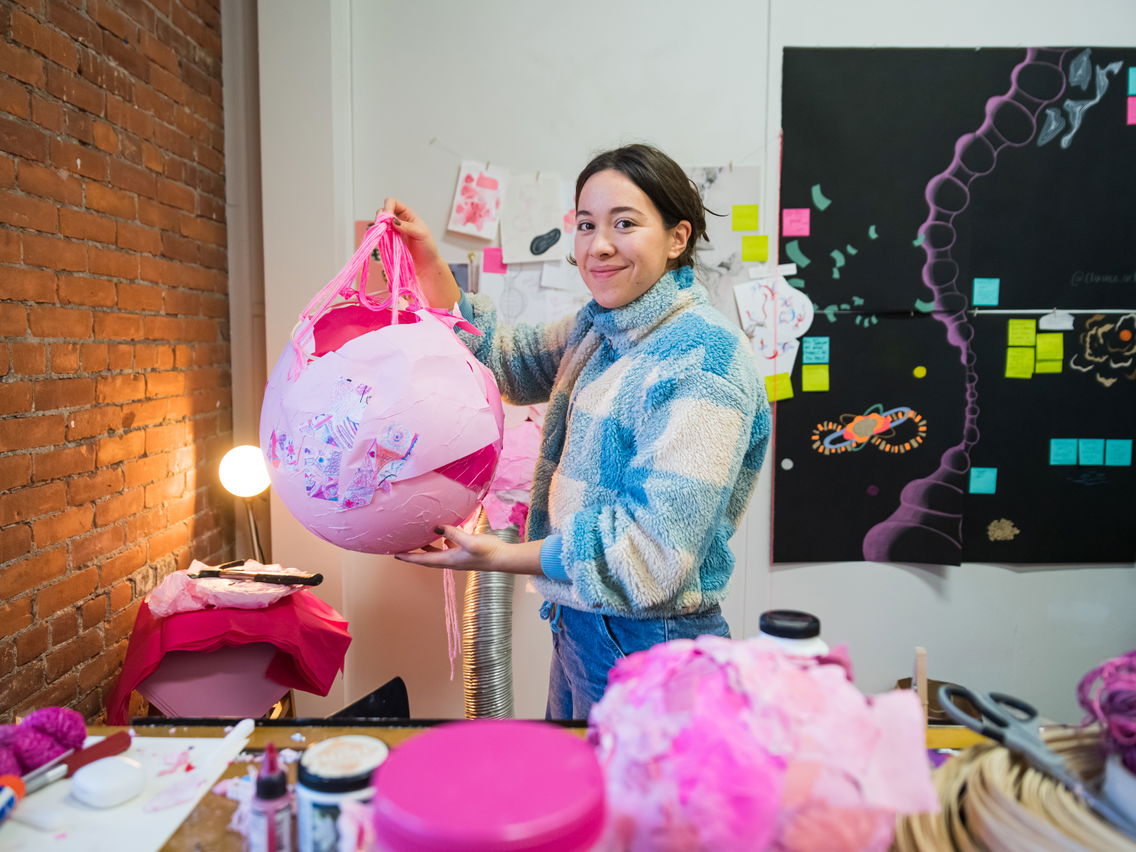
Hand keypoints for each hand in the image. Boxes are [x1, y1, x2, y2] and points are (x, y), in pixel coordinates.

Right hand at [379, 198, 459, 309]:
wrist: (426, 267)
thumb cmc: (428, 249)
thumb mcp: (421, 234)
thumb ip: (408, 226)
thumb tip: (393, 221)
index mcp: (407, 215)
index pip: (392, 203)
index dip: (388, 207)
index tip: (388, 217)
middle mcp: (397, 222)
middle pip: (382, 212)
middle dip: (381, 217)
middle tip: (384, 227)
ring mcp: (391, 233)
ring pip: (379, 225)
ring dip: (379, 228)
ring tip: (385, 235)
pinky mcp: (387, 244)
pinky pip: (378, 238)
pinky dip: (378, 238)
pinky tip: (384, 242)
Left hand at [393, 525, 542, 574]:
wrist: (503, 558)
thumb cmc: (488, 551)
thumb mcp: (469, 541)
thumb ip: (453, 533)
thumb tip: (435, 527)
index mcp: (449, 560)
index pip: (424, 560)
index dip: (409, 558)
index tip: (395, 555)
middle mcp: (451, 560)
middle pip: (427, 559)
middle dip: (413, 555)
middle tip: (400, 550)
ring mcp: (458, 557)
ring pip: (436, 554)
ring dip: (425, 549)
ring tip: (416, 541)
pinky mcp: (465, 552)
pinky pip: (447, 548)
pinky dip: (440, 543)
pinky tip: (441, 534)